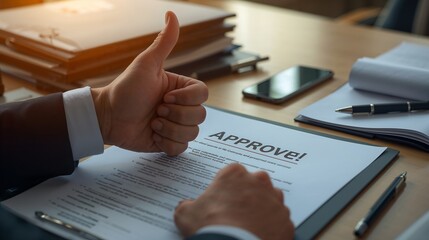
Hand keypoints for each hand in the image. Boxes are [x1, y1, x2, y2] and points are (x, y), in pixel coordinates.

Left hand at [91, 11, 207, 154]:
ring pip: (193, 133)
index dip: (186, 99)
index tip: (165, 97)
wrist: (108, 117)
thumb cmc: (126, 90)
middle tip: (156, 110)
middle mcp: (181, 107)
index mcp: (180, 88)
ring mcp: (175, 125)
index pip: (203, 95)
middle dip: (175, 115)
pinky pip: (181, 149)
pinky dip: (167, 143)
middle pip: (201, 116)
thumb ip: (163, 42)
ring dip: (169, 129)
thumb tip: (172, 14)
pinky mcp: (168, 142)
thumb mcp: (146, 64)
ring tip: (152, 123)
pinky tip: (153, 135)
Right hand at [174, 164, 293, 239]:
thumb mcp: (186, 213)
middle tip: (236, 212)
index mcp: (235, 174)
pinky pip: (279, 220)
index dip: (227, 187)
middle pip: (254, 184)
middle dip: (247, 195)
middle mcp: (258, 181)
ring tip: (249, 225)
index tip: (222, 198)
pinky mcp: (285, 219)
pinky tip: (260, 234)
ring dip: (262, 209)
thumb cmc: (211, 226)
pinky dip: (272, 226)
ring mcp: (275, 200)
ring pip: (270, 200)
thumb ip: (186, 205)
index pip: (232, 173)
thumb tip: (185, 206)